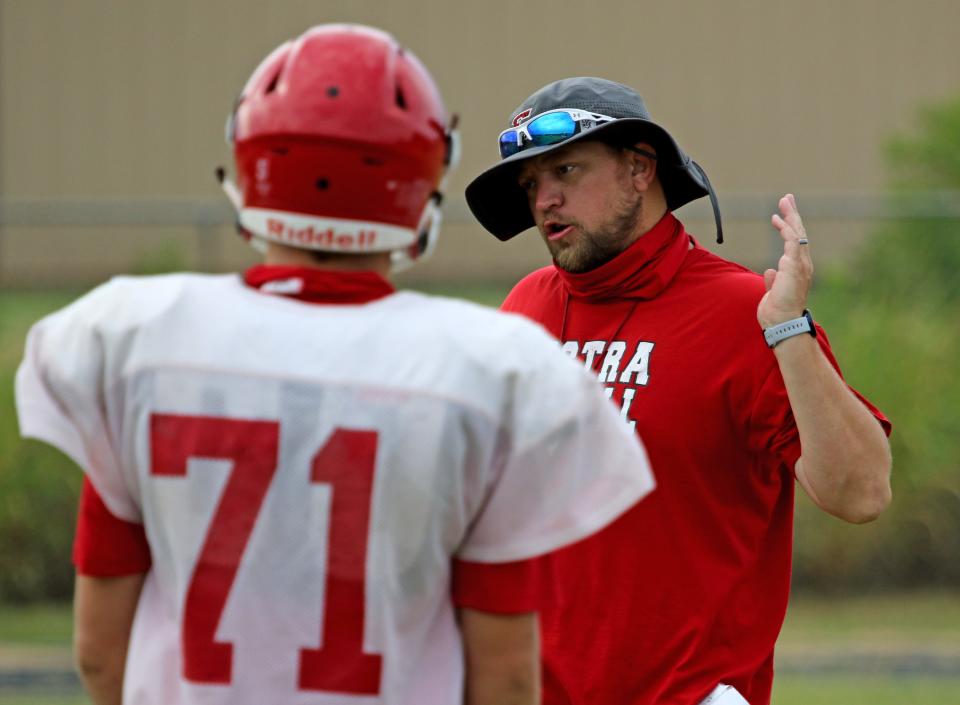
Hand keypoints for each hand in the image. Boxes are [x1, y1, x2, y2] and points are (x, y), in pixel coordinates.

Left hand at [757, 193, 813, 328]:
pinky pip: (792, 243)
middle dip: (792, 215)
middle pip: (799, 233)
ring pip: (797, 234)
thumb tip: (771, 271)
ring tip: (783, 203)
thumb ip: (773, 280)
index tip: (780, 215)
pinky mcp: (794, 267)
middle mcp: (802, 265)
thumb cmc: (778, 311)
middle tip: (786, 199)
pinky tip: (778, 221)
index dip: (788, 227)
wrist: (783, 323)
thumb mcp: (773, 292)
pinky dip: (786, 231)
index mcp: (797, 269)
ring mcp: (800, 265)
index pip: (795, 243)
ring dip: (790, 217)